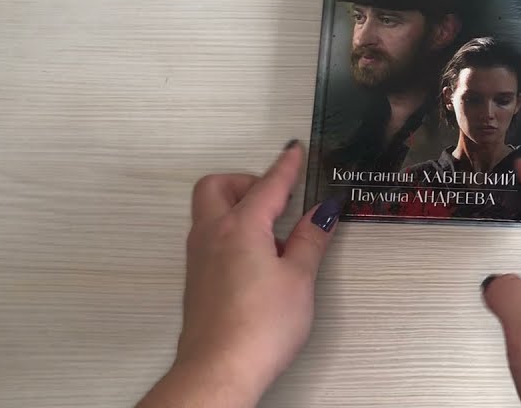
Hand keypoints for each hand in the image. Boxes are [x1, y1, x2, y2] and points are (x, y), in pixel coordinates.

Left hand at [137, 141, 344, 407]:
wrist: (219, 369)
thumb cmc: (259, 328)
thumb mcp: (299, 279)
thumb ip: (309, 240)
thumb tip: (322, 213)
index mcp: (240, 227)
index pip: (267, 185)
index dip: (285, 166)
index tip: (294, 152)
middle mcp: (212, 236)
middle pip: (218, 187)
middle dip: (246, 181)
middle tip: (277, 196)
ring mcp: (200, 258)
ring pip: (210, 212)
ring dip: (238, 208)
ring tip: (273, 231)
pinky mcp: (198, 280)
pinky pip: (211, 237)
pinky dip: (231, 232)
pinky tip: (258, 257)